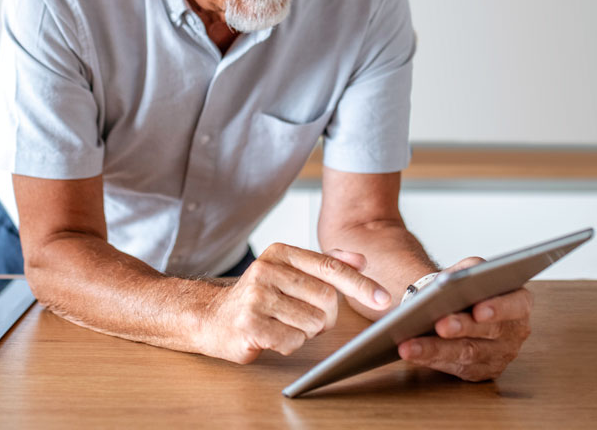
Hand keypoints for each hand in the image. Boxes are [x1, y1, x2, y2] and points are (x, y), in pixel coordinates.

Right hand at [200, 243, 391, 363]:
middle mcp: (267, 270)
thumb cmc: (257, 297)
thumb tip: (360, 259)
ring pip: (312, 323)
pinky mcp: (250, 324)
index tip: (384, 299)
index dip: (360, 284)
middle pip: (326, 299)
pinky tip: (273, 336)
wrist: (211, 317)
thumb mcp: (288, 271)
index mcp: (280, 253)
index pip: (329, 267)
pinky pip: (293, 341)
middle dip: (324, 317)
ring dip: (305, 332)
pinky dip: (290, 344)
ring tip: (283, 324)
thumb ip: (324, 264)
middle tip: (304, 318)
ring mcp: (256, 297)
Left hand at [397, 256, 532, 381]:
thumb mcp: (470, 269)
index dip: (499, 308)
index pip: (516, 305)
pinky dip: (430, 359)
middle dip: (462, 328)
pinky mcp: (480, 371)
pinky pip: (454, 367)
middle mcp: (514, 331)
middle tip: (440, 325)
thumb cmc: (466, 286)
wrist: (456, 305)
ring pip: (467, 354)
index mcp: (519, 301)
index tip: (478, 310)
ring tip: (410, 345)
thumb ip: (467, 270)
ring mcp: (499, 355)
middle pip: (489, 331)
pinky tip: (411, 353)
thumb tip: (448, 281)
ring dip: (436, 349)